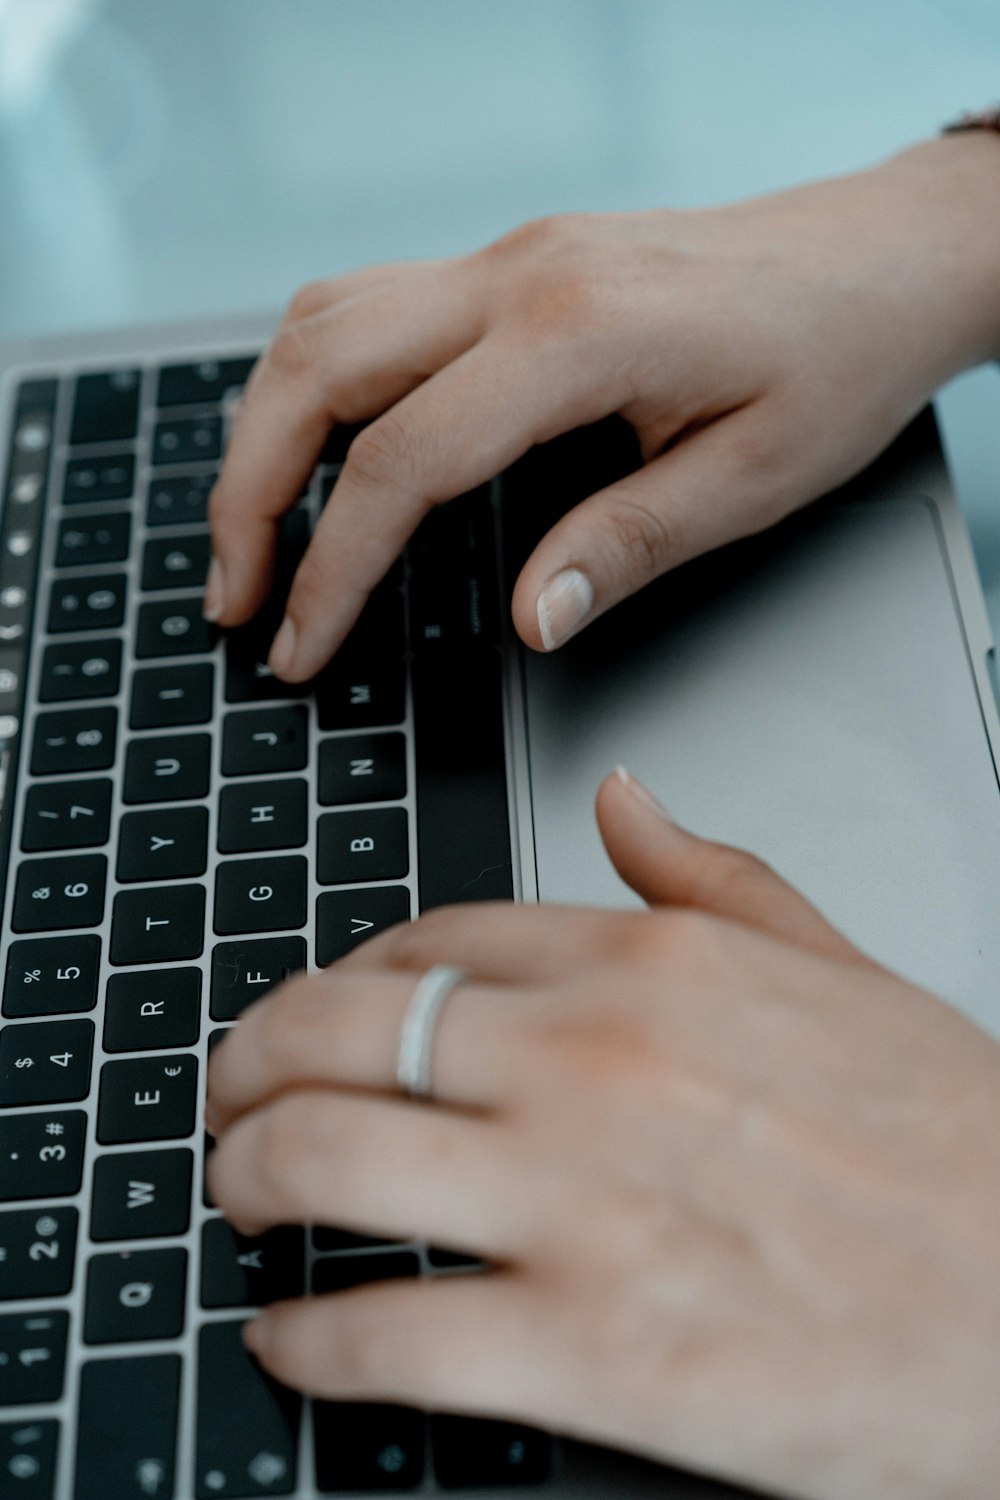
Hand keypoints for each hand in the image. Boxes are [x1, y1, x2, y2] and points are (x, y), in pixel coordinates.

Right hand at [205, 134, 999, 679]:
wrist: (879, 256)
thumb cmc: (836, 358)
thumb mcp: (752, 478)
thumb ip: (626, 546)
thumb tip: (529, 619)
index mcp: (580, 333)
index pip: (402, 458)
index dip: (332, 567)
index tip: (300, 644)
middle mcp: (522, 274)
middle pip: (317, 365)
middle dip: (248, 491)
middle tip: (234, 595)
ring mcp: (510, 256)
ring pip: (324, 318)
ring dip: (265, 427)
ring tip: (253, 534)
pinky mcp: (513, 262)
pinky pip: (370, 303)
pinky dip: (314, 381)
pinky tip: (318, 448)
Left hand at [206, 769, 999, 1499]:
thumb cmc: (955, 1144)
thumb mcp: (835, 966)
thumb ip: (711, 874)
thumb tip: (624, 797)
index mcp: (650, 967)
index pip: (432, 940)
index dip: (340, 974)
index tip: (319, 1008)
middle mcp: (595, 1064)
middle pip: (340, 1031)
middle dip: (248, 1062)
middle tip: (227, 1097)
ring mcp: (582, 1201)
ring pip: (325, 1161)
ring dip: (243, 1180)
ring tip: (233, 1195)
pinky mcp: (592, 1350)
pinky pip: (384, 1334)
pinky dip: (307, 1341)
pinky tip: (289, 1339)